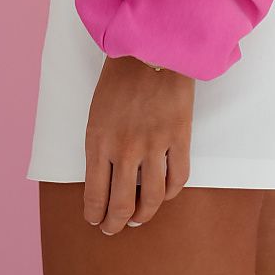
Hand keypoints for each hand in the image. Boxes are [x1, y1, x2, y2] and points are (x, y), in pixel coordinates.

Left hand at [83, 54, 194, 234]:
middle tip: (115, 228)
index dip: (95, 215)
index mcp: (98, 141)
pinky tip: (165, 193)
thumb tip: (104, 180)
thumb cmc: (119, 77)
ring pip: (152, 199)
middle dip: (116, 224)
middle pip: (122, 205)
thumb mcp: (97, 112)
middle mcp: (124, 148)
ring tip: (140, 217)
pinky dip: (171, 192)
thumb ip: (100, 146)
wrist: (151, 46)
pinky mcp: (179, 136)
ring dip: (145, 214)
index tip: (96, 221)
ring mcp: (154, 144)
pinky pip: (178, 178)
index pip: (94, 195)